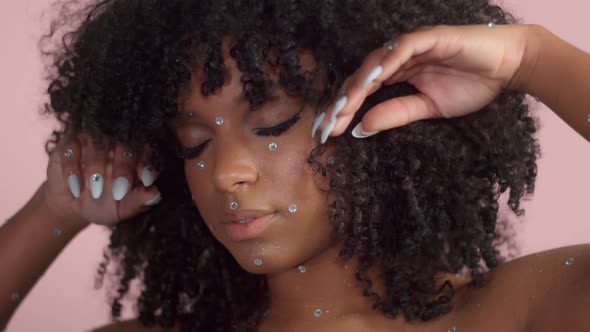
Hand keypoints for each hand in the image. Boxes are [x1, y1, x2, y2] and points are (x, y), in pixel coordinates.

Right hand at [41, 130, 160, 227]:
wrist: (72, 206)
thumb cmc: (105, 204)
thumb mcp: (123, 208)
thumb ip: (139, 201)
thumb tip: (155, 193)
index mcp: (136, 155)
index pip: (147, 150)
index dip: (147, 163)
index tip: (146, 179)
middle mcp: (117, 141)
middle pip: (125, 144)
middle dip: (123, 168)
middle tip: (119, 191)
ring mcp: (93, 139)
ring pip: (98, 143)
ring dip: (97, 167)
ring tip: (96, 191)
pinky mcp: (69, 142)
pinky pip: (72, 149)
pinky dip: (73, 169)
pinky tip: (76, 189)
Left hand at [313, 23, 531, 141]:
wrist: (508, 67)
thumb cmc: (471, 84)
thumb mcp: (427, 108)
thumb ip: (395, 114)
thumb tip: (361, 128)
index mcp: (395, 76)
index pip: (361, 94)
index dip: (343, 112)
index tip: (326, 134)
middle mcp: (396, 60)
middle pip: (359, 80)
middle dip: (340, 105)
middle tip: (324, 127)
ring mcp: (410, 47)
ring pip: (374, 65)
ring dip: (355, 88)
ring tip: (340, 110)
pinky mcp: (427, 38)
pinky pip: (401, 50)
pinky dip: (385, 63)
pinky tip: (369, 82)